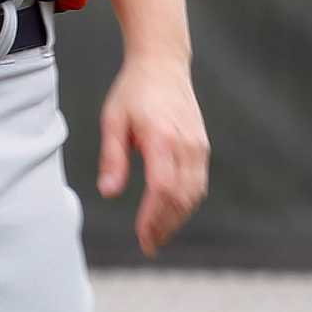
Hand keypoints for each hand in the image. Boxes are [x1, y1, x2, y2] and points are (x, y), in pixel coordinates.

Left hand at [96, 55, 209, 256]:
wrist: (163, 66)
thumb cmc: (133, 92)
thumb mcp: (112, 120)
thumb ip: (113, 158)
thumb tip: (108, 193)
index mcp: (162, 139)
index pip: (162, 188)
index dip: (154, 217)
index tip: (142, 236)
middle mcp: (186, 145)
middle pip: (182, 197)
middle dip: (165, 225)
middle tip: (148, 245)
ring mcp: (198, 147)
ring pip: (194, 194)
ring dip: (177, 218)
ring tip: (157, 234)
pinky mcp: (202, 147)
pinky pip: (198, 183)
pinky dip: (185, 203)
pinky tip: (169, 212)